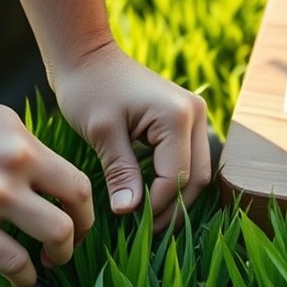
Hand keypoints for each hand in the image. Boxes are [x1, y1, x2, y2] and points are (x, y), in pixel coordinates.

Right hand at [0, 74, 93, 286]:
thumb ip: (21, 150)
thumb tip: (41, 176)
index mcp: (24, 145)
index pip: (77, 185)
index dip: (85, 211)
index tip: (78, 222)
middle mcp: (14, 171)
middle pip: (71, 216)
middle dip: (76, 240)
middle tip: (65, 249)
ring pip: (50, 240)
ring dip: (55, 259)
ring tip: (44, 267)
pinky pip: (8, 261)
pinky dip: (22, 277)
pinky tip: (20, 280)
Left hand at [52, 42, 210, 229]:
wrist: (88, 56)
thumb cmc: (88, 89)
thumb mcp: (102, 133)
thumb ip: (121, 173)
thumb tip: (129, 212)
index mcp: (177, 116)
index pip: (176, 177)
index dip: (157, 205)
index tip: (130, 222)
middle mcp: (196, 114)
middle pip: (197, 178)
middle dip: (174, 207)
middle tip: (146, 230)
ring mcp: (196, 116)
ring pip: (198, 171)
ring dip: (178, 197)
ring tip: (150, 219)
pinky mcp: (188, 120)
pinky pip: (190, 159)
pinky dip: (176, 180)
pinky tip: (153, 196)